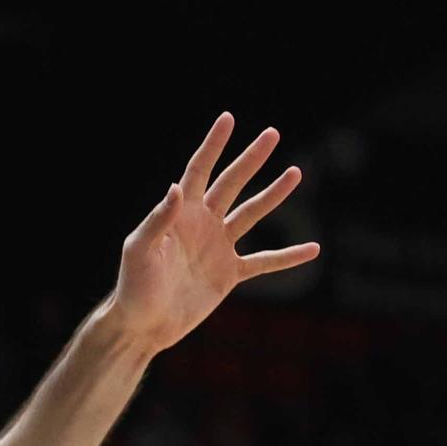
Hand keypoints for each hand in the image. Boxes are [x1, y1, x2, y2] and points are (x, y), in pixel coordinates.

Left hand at [104, 112, 319, 355]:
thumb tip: (175, 187)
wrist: (143, 326)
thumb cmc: (133, 288)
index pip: (199, 171)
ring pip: (251, 214)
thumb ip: (158, 220)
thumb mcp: (139, 251)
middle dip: (251, 159)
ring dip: (273, 195)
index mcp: (179, 214)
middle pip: (231, 184)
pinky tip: (313, 249)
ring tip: (295, 173)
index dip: (213, 146)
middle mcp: (202, 225)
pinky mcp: (228, 275)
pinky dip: (287, 257)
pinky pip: (264, 262)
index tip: (227, 118)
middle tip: (271, 133)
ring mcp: (218, 248)